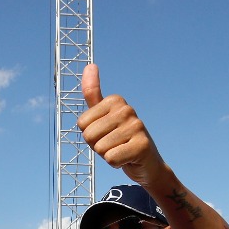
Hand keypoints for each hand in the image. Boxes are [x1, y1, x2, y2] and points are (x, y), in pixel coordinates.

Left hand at [78, 65, 165, 186]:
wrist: (147, 163)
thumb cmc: (120, 140)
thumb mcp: (103, 116)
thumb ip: (94, 93)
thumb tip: (89, 65)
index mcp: (115, 100)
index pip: (82, 123)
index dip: (90, 135)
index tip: (106, 134)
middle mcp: (127, 109)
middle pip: (89, 136)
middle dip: (97, 146)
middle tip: (114, 145)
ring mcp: (137, 126)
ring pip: (100, 149)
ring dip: (108, 155)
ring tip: (121, 151)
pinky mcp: (142, 145)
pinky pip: (111, 159)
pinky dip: (116, 164)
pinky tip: (128, 159)